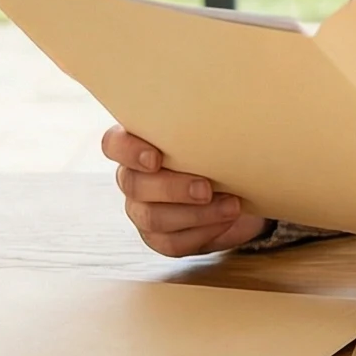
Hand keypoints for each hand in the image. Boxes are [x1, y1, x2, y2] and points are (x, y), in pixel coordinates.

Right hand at [101, 125, 267, 257]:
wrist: (241, 189)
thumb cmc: (221, 153)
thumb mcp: (213, 135)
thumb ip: (204, 127)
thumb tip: (222, 112)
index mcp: (138, 145)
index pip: (114, 144)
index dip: (128, 151)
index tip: (155, 158)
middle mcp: (133, 178)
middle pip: (134, 184)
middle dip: (172, 188)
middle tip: (206, 188)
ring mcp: (142, 211)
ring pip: (152, 217)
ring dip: (195, 213)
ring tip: (230, 206)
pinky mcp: (160, 239)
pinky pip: (171, 243)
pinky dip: (203, 232)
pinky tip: (225, 220)